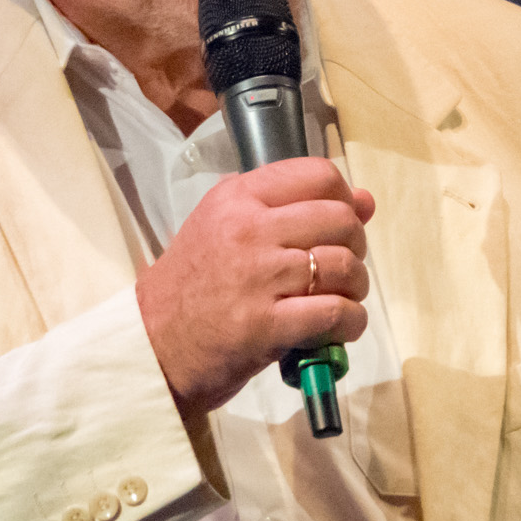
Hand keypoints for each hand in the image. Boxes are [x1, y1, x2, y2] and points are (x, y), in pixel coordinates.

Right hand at [136, 157, 374, 419]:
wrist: (154, 344)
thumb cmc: (194, 286)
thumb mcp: (228, 227)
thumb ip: (291, 208)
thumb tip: (366, 201)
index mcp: (238, 197)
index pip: (319, 176)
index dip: (345, 200)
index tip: (340, 225)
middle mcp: (248, 228)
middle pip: (340, 219)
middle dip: (355, 246)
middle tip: (339, 269)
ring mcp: (258, 276)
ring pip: (344, 265)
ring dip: (355, 287)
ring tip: (340, 299)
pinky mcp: (266, 324)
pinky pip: (335, 312)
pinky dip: (350, 322)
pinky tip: (338, 328)